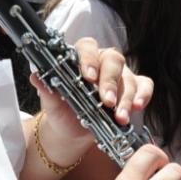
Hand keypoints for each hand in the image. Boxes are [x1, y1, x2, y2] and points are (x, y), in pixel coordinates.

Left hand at [32, 38, 153, 161]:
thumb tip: (36, 76)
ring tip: (120, 117)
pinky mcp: (133, 88)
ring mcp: (120, 74)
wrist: (72, 132)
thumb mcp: (51, 104)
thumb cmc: (62, 112)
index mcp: (81, 58)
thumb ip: (46, 90)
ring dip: (126, 97)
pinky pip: (144, 85)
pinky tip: (137, 107)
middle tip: (106, 101)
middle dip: (110, 82)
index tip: (88, 77)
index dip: (89, 59)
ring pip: (128, 76)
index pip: (87, 47)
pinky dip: (143, 95)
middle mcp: (103, 62)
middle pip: (113, 60)